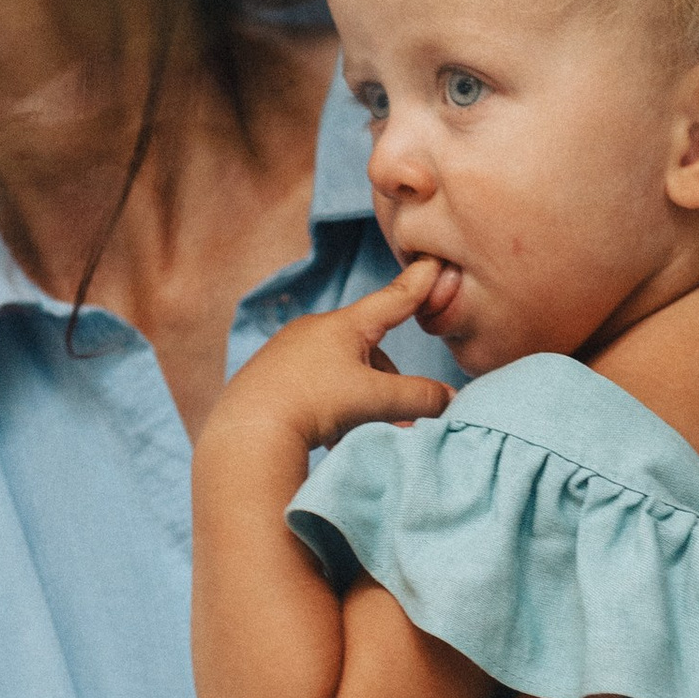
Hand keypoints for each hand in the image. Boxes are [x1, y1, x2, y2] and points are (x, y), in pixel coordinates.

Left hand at [198, 262, 451, 464]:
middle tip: (396, 420)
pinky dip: (330, 408)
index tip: (434, 262)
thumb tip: (450, 400)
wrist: (247, 431)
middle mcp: (315, 330)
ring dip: (359, 401)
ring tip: (358, 432)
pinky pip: (314, 386)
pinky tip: (328, 435)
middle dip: (387, 382)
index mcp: (344, 325)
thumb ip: (419, 398)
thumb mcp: (375, 400)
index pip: (393, 300)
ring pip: (342, 372)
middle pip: (369, 349)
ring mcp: (289, 352)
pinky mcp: (270, 376)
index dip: (419, 283)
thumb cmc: (313, 404)